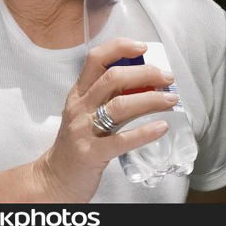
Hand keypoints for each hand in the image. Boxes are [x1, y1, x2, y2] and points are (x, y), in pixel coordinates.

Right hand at [34, 38, 176, 201]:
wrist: (54, 178)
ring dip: (151, 100)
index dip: (119, 47)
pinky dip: (145, 132)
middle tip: (167, 78)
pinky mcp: (91, 154)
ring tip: (171, 99)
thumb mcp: (88, 113)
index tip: (142, 46)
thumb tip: (150, 83)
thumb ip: (111, 96)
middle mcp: (80, 107)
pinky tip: (162, 126)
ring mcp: (83, 130)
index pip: (96, 59)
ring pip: (119, 105)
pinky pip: (121, 140)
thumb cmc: (79, 142)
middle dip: (145, 73)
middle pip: (113, 78)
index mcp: (79, 93)